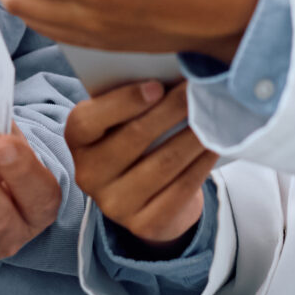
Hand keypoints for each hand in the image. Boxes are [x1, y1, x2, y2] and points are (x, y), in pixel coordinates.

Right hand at [66, 82, 216, 254]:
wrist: (148, 195)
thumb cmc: (137, 139)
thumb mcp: (124, 117)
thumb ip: (137, 95)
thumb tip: (173, 70)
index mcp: (78, 141)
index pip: (89, 120)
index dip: (123, 102)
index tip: (158, 86)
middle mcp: (89, 174)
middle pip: (133, 138)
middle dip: (172, 110)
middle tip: (200, 89)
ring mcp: (114, 204)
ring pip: (163, 163)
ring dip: (193, 135)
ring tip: (215, 114)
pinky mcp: (144, 224)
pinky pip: (180, 189)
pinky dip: (201, 163)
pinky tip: (215, 145)